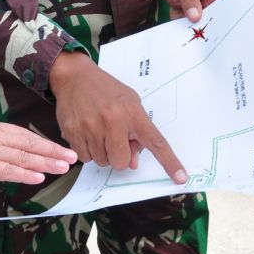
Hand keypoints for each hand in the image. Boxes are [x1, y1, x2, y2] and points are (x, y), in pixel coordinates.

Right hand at [0, 112, 75, 184]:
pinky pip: (5, 171)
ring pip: (22, 157)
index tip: (57, 146)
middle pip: (28, 144)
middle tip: (72, 155)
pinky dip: (24, 174)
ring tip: (64, 166)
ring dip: (45, 162)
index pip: (21, 134)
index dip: (41, 142)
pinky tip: (39, 177)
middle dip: (52, 150)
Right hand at [49, 51, 187, 182]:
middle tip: (113, 138)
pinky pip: (84, 158)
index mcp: (132, 113)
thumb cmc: (106, 90)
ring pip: (102, 162)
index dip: (169, 162)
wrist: (76, 77)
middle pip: (121, 162)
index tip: (180, 177)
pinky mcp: (73, 132)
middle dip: (119, 155)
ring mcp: (91, 128)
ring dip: (102, 152)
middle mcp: (113, 121)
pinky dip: (87, 151)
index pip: (155, 142)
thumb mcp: (129, 103)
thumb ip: (136, 134)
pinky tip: (86, 133)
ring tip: (98, 131)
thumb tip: (133, 163)